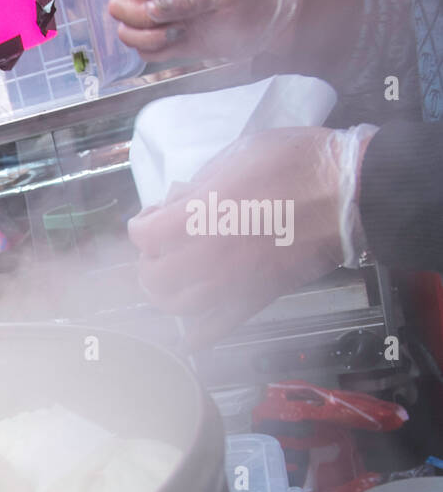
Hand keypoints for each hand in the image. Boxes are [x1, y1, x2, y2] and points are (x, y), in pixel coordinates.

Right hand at [65, 0, 300, 62]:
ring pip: (125, 32)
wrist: (259, 28)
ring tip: (181, 33)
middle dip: (139, 17)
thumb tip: (154, 12)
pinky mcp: (158, 43)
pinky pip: (139, 52)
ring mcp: (153, 19)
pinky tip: (182, 43)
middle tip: (168, 21)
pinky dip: (158, 52)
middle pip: (117, 6)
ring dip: (151, 38)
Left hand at [128, 125, 374, 348]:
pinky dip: (198, 335)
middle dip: (150, 260)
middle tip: (162, 247)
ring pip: (176, 306)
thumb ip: (199, 185)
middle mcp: (207, 256)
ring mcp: (231, 282)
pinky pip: (218, 328)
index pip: (143, 236)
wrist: (349, 191)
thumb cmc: (297, 164)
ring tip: (174, 276)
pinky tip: (188, 335)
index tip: (153, 216)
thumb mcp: (235, 156)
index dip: (142, 224)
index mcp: (198, 217)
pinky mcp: (257, 298)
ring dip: (166, 292)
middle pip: (153, 276)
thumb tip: (178, 201)